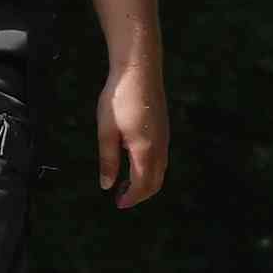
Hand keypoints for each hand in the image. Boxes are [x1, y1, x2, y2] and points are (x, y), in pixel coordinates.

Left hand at [98, 58, 167, 206]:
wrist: (140, 68)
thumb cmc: (119, 98)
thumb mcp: (107, 130)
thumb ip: (108, 160)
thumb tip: (107, 185)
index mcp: (145, 150)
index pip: (142, 185)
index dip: (131, 198)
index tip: (117, 203)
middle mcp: (160, 147)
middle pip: (156, 181)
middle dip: (140, 194)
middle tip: (121, 197)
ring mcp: (165, 137)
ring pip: (161, 170)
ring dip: (146, 181)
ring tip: (125, 181)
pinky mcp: (164, 128)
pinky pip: (161, 158)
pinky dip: (150, 168)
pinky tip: (134, 160)